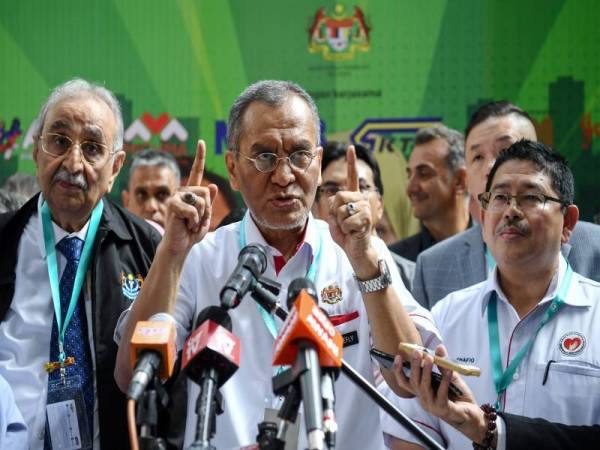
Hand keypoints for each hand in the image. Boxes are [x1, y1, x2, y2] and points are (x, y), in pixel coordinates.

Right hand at [161, 140, 217, 254]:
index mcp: (191, 193)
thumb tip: (212, 186)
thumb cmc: (191, 233)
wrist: (179, 246)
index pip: (195, 172)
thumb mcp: (205, 217)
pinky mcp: (172, 205)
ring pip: (201, 201)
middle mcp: (183, 192)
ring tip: (190, 223)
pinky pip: (193, 210)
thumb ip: (209, 203)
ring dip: (200, 217)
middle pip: (206, 192)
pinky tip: (185, 226)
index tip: (201, 142)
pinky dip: (194, 222)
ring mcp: (176, 197)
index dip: (199, 157)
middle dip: (207, 211)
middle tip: (196, 221)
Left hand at [326, 145, 375, 273]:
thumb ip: (332, 207)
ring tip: (349, 229)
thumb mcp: (334, 219)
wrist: (357, 251)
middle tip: (343, 223)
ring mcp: (365, 209)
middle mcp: (361, 199)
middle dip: (335, 212)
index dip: (351, 162)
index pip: (352, 177)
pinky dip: (346, 230)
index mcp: (353, 197)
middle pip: (339, 196)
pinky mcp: (366, 220)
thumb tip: (334, 198)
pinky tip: (353, 233)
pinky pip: (347, 221)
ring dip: (341, 223)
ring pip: (342, 210)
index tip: (351, 147)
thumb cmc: (345, 235)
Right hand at [393, 344, 488, 443]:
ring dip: (426, 371)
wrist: (470, 413)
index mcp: (421, 391)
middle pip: (414, 382)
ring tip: (430, 358)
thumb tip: (439, 347)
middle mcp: (423, 398)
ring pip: (425, 387)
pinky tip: (448, 371)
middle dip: (415, 365)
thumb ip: (443, 364)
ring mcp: (432, 405)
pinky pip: (442, 393)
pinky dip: (445, 381)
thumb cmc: (457, 395)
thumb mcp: (449, 376)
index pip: (405, 382)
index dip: (399, 370)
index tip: (398, 356)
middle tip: (417, 352)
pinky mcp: (443, 408)